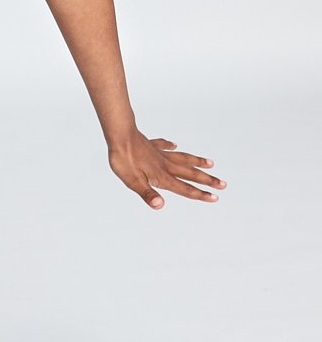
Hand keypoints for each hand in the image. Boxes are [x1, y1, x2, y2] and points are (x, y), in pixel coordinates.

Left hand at [108, 130, 226, 209]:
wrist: (119, 135)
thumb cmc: (123, 159)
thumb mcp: (132, 181)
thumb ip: (147, 194)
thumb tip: (160, 206)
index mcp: (162, 176)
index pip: (184, 188)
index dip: (199, 194)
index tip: (215, 198)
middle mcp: (165, 164)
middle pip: (190, 173)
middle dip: (207, 180)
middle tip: (223, 184)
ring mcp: (159, 153)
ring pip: (182, 158)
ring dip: (197, 162)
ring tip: (210, 164)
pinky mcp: (150, 145)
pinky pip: (164, 145)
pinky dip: (170, 146)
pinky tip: (174, 144)